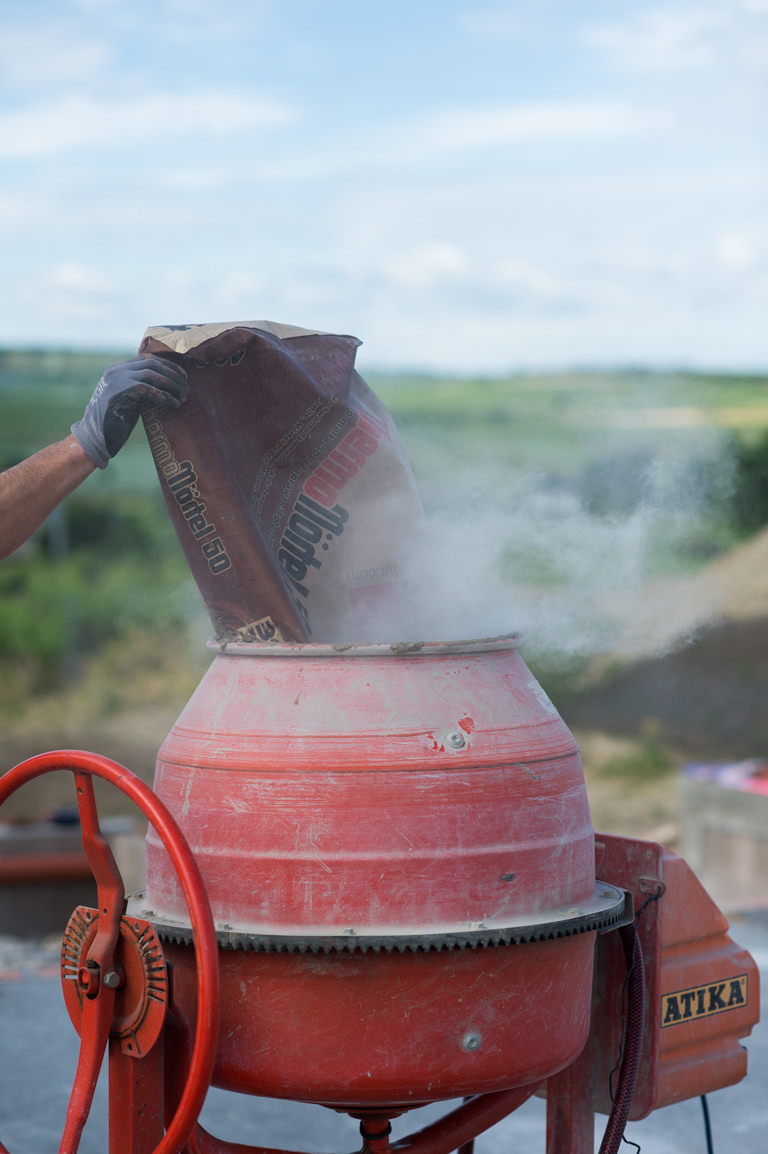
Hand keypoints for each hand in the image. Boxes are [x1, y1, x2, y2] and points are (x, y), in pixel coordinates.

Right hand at [71, 355, 188, 467]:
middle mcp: (116, 371)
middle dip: (173, 375)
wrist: (97, 437)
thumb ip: (141, 387)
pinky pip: (147, 390)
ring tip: (182, 397)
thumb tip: (169, 385)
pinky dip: (164, 396)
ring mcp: (116, 380)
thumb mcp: (130, 398)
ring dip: (171, 386)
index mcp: (118, 369)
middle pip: (152, 364)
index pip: (147, 358)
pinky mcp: (119, 393)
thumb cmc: (116, 421)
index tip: (184, 376)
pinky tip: (174, 404)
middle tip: (186, 389)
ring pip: (151, 374)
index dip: (168, 366)